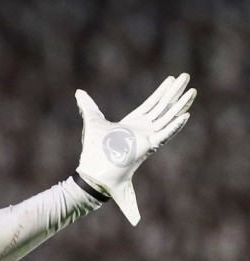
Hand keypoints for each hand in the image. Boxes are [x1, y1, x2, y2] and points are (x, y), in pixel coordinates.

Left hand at [75, 74, 195, 225]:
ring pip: (168, 118)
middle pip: (164, 107)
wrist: (94, 172)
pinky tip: (185, 114)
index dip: (162, 91)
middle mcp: (143, 130)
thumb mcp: (92, 120)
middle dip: (175, 92)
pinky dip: (175, 126)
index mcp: (133, 124)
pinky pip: (165, 135)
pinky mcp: (148, 147)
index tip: (172, 79)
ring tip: (192, 90)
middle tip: (186, 76)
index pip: (152, 104)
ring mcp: (147, 138)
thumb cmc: (93, 150)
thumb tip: (79, 92)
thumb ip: (87, 105)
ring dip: (180, 105)